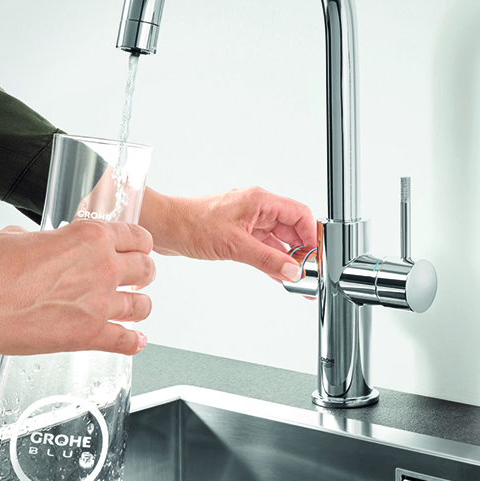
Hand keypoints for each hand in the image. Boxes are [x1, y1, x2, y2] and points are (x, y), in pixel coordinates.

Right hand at [0, 221, 155, 362]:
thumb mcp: (20, 236)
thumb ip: (45, 239)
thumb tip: (42, 244)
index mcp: (90, 237)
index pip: (137, 237)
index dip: (139, 245)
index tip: (137, 250)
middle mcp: (102, 268)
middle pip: (147, 269)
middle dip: (142, 274)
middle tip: (134, 279)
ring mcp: (99, 303)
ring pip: (142, 306)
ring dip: (138, 307)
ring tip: (132, 309)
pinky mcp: (89, 335)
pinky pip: (126, 341)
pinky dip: (133, 342)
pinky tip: (135, 341)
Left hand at [139, 186, 316, 280]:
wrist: (164, 227)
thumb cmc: (191, 224)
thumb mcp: (234, 245)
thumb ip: (267, 259)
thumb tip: (292, 270)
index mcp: (259, 201)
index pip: (299, 214)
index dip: (311, 236)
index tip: (314, 257)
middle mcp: (256, 209)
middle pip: (291, 228)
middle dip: (301, 251)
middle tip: (307, 273)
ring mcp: (247, 222)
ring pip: (278, 240)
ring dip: (287, 259)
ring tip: (296, 279)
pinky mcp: (238, 234)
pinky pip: (263, 248)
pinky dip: (272, 261)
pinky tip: (279, 276)